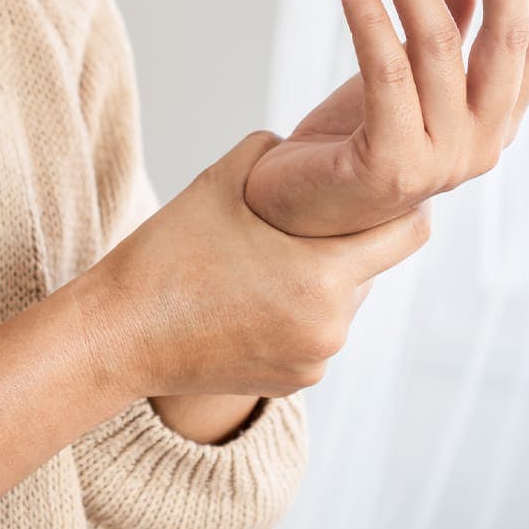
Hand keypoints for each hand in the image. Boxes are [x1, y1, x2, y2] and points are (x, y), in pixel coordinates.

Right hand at [81, 130, 431, 398]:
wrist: (119, 335)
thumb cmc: (167, 255)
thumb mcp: (219, 180)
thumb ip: (274, 151)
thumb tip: (303, 146)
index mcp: (321, 275)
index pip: (409, 233)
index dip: (403, 205)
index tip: (384, 189)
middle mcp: (330, 326)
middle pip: (372, 269)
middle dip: (349, 243)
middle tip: (308, 222)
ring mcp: (314, 361)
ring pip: (344, 304)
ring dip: (322, 280)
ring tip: (270, 263)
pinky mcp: (295, 383)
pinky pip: (317, 336)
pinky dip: (299, 315)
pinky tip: (255, 298)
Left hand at [244, 0, 528, 236]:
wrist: (294, 212)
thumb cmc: (351, 144)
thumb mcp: (404, 82)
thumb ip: (445, 40)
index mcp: (494, 122)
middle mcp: (481, 144)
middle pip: (506, 40)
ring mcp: (440, 161)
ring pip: (437, 46)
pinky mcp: (390, 165)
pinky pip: (385, 73)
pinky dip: (369, 18)